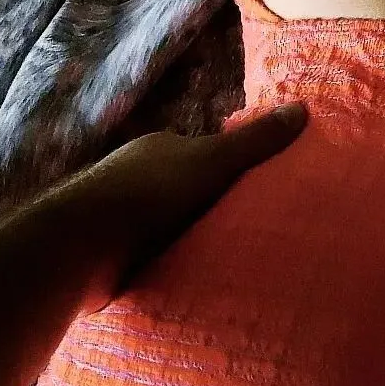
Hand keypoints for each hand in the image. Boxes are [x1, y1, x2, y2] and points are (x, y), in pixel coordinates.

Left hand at [48, 102, 308, 313]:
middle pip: (181, 188)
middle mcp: (135, 175)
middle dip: (203, 206)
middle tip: (242, 230)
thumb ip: (255, 141)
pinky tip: (179, 278)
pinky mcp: (105, 252)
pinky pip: (143, 253)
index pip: (201, 155)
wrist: (82, 244)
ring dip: (180, 237)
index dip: (226, 170)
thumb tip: (302, 107)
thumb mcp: (215, 160)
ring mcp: (117, 213)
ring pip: (160, 223)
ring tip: (217, 260)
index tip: (253, 192)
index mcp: (159, 148)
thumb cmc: (152, 193)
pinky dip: (160, 261)